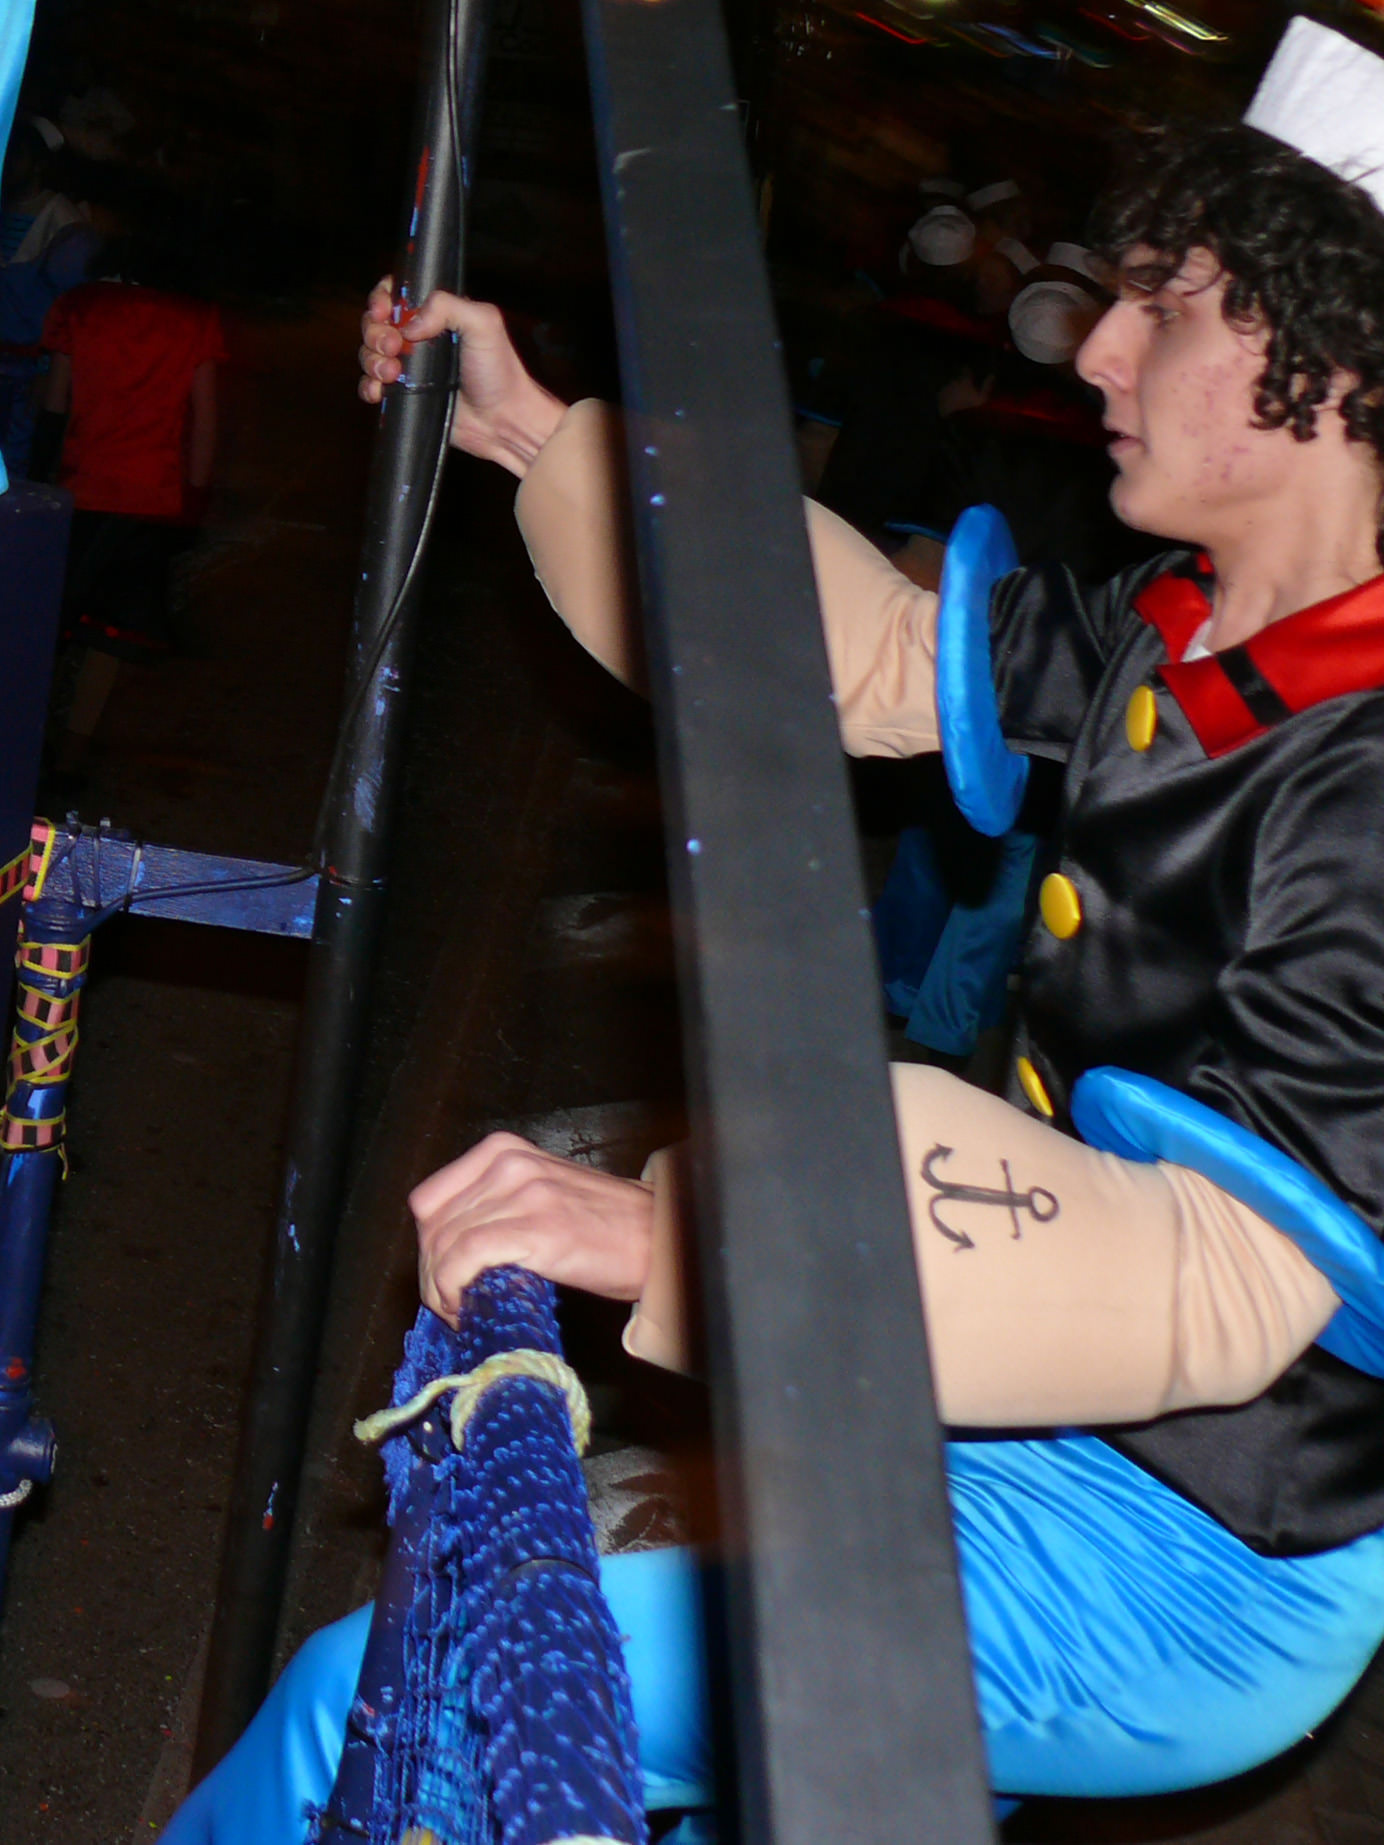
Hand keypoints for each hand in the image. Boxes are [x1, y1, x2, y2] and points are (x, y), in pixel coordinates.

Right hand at [358, 281, 567, 476]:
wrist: (503, 421)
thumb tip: (409, 322)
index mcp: (437, 315)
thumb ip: (448, 306)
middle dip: (375, 332)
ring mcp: (410, 367)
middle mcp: (419, 338)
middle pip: (376, 323)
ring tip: (392, 373)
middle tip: (393, 347)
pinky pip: (371, 386)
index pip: (395, 295)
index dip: (381, 299)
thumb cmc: (500, 373)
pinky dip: (369, 386)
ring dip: (372, 360)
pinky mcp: (405, 395)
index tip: (383, 311)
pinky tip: (381, 391)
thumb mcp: (484, 324)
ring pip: (370, 354)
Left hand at [411, 1132, 654, 1325]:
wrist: (657, 1235)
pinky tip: (468, 1308)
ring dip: (441, 1289)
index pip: (430, 1199)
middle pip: (433, 1226)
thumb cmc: (606, 1223)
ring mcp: (522, 1193)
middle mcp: (508, 1164)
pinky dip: (455, 1288)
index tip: (439, 1277)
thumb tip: (448, 1248)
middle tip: (449, 1304)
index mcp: (503, 1151)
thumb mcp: (539, 1192)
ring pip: (445, 1244)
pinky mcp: (536, 1227)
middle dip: (432, 1274)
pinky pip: (466, 1258)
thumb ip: (494, 1203)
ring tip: (460, 1310)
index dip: (427, 1246)